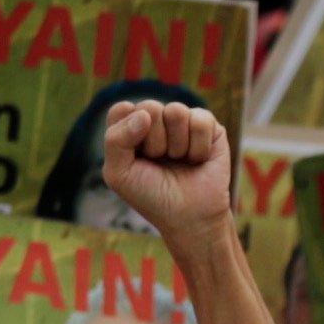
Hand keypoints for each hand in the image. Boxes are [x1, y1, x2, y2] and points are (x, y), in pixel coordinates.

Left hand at [95, 98, 233, 234]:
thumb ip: (115, 140)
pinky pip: (200, 120)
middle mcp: (155, 120)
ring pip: (176, 111)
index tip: (134, 156)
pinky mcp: (208, 125)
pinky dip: (198, 146)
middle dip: (154, 142)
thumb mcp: (118, 173)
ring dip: (177, 145)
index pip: (122, 109)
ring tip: (179, 160)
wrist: (189, 216)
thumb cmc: (150, 194)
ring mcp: (182, 121)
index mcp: (129, 128)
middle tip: (159, 161)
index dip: (128, 132)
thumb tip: (144, 114)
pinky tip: (198, 159)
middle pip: (149, 107)